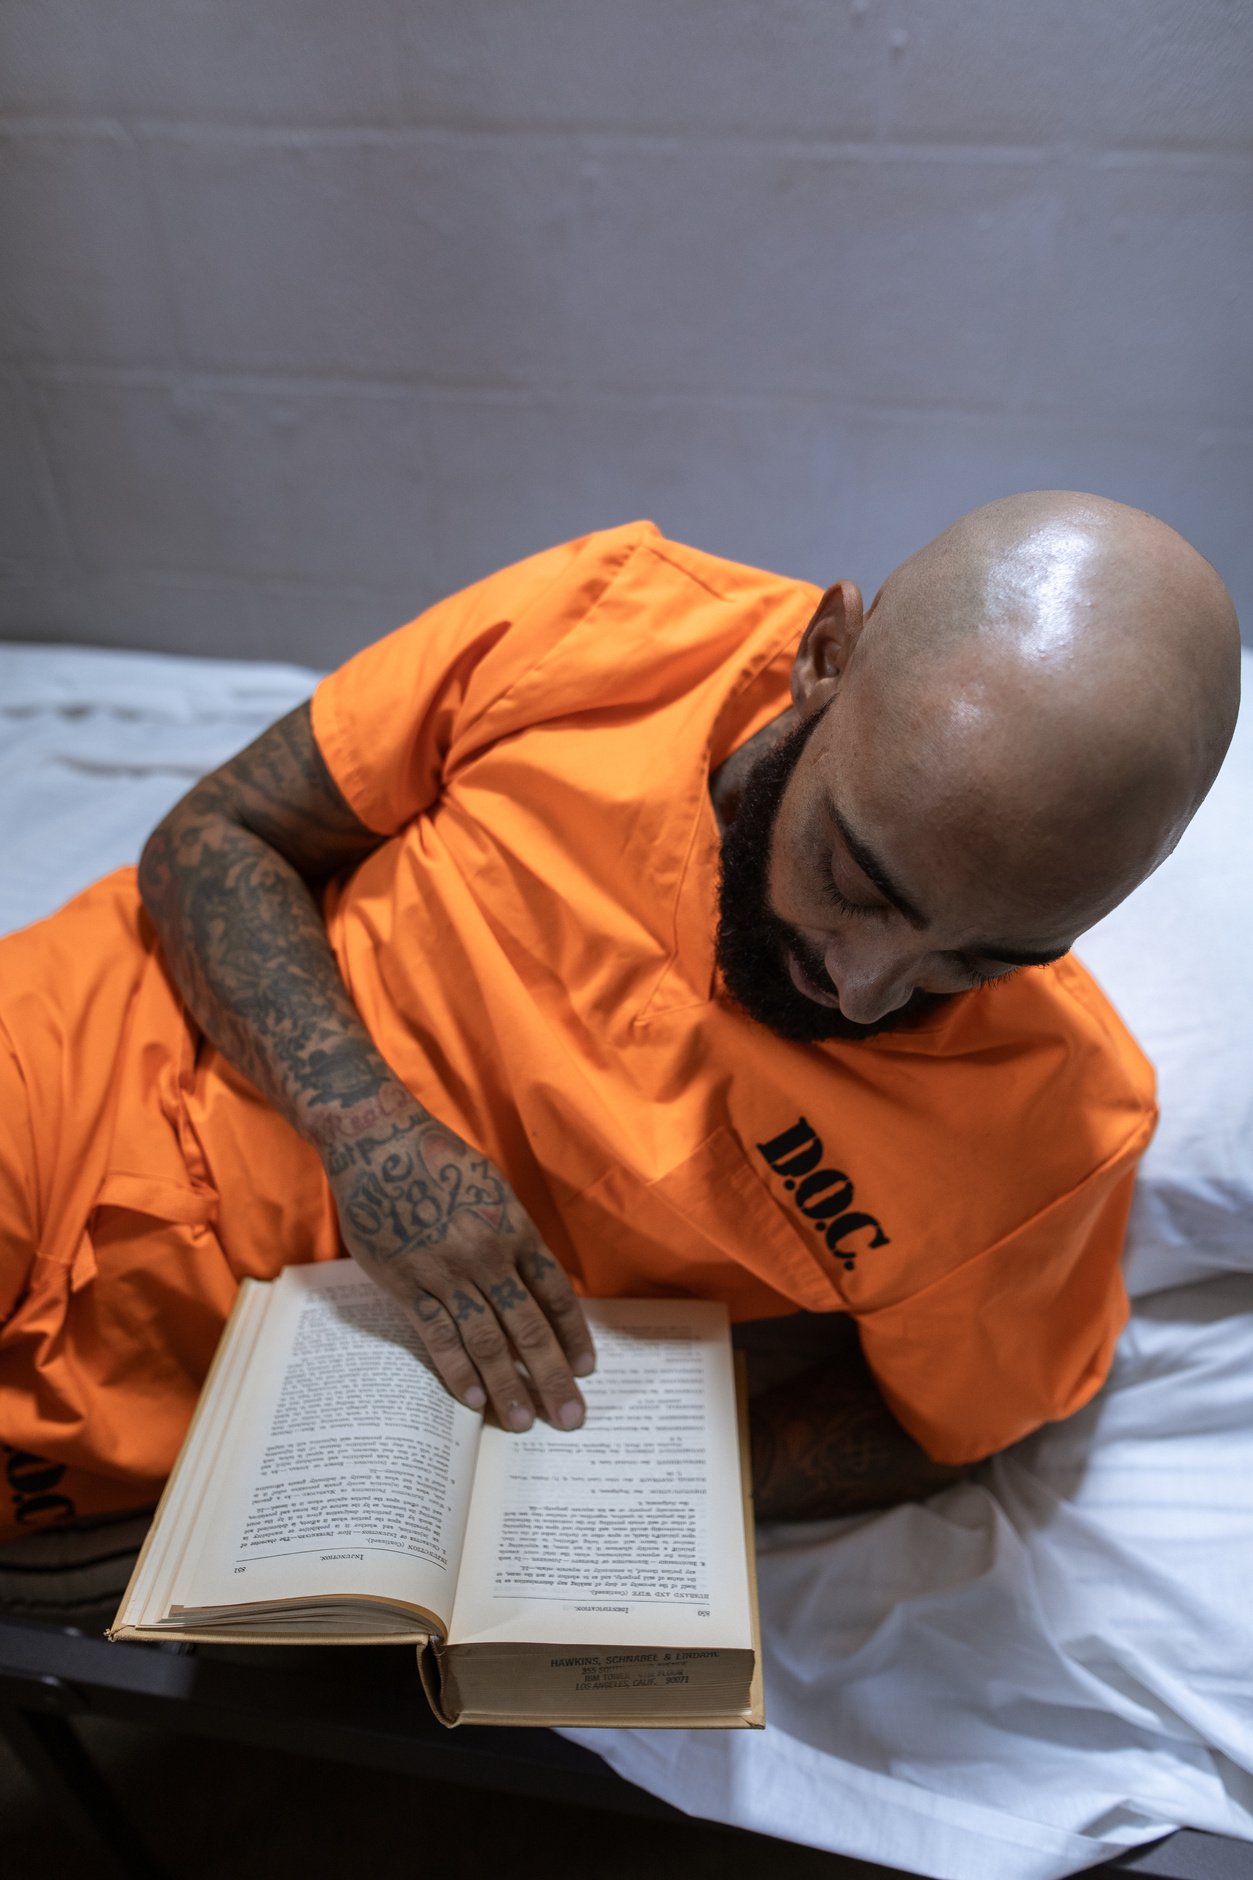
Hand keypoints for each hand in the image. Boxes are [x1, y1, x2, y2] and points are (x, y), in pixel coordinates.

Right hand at [319, 1091, 594, 1430]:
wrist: (379, 1144)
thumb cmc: (440, 1162)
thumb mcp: (493, 1188)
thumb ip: (514, 1235)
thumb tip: (536, 1281)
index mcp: (515, 1230)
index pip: (555, 1294)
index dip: (573, 1336)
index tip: (585, 1369)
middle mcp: (488, 1256)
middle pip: (529, 1328)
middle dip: (552, 1377)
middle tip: (571, 1417)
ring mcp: (446, 1273)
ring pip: (486, 1340)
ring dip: (507, 1386)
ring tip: (523, 1422)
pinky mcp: (407, 1284)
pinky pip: (438, 1336)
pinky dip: (457, 1370)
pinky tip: (473, 1399)